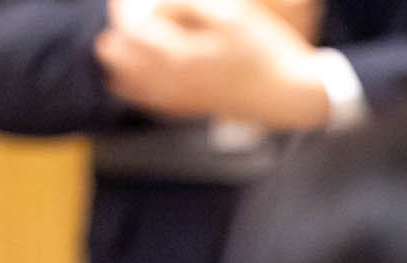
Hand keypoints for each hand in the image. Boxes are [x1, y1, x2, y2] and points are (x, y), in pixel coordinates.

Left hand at [98, 0, 330, 131]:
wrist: (287, 94)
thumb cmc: (264, 50)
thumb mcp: (231, 13)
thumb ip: (186, 5)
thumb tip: (154, 7)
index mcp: (181, 53)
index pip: (131, 27)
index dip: (124, 8)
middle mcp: (173, 79)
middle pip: (120, 55)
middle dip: (118, 34)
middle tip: (125, 20)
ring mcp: (179, 96)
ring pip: (128, 80)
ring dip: (121, 60)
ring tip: (119, 47)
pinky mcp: (189, 107)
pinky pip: (148, 100)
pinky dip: (134, 87)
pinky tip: (130, 78)